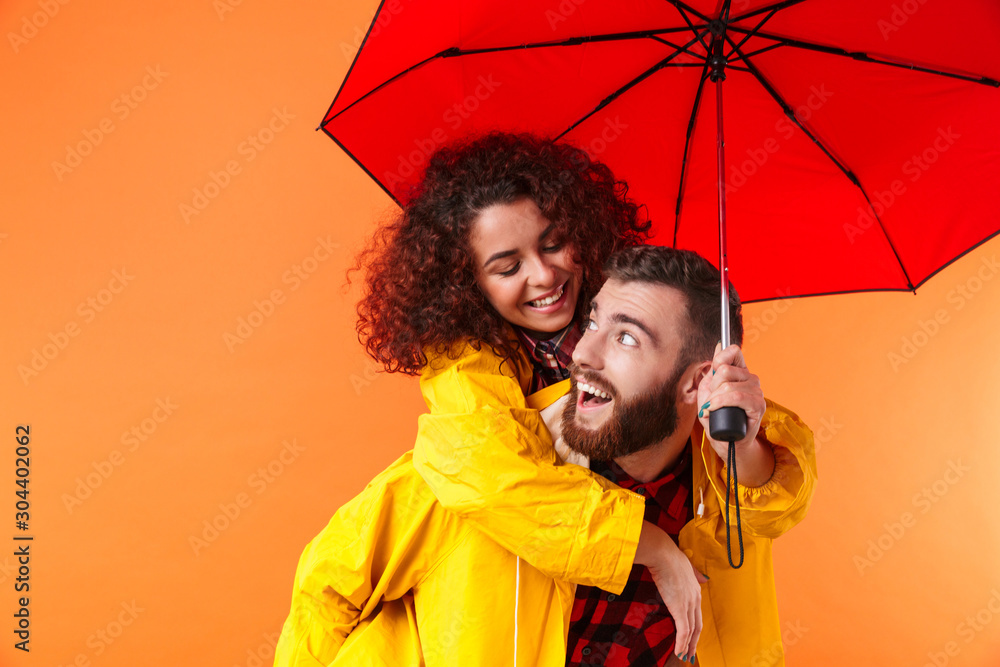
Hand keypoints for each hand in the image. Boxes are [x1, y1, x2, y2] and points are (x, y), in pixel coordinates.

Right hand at [634, 521, 705, 661]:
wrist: (663, 554)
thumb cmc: (670, 556)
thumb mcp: (687, 565)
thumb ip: (695, 574)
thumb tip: (705, 578)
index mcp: (696, 589)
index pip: (698, 614)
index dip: (696, 627)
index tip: (692, 637)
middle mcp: (695, 599)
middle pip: (697, 626)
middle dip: (694, 641)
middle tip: (690, 653)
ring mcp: (688, 604)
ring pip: (690, 630)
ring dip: (687, 645)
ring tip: (683, 656)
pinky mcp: (679, 608)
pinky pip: (682, 630)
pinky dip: (681, 643)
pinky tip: (679, 651)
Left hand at [697, 343, 765, 458]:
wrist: (725, 440)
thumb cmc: (717, 415)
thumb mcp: (708, 390)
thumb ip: (713, 369)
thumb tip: (719, 344)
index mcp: (740, 372)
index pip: (732, 351)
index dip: (719, 360)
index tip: (712, 376)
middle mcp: (750, 378)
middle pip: (725, 370)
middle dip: (711, 387)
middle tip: (711, 401)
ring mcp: (756, 391)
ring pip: (728, 385)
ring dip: (713, 400)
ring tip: (712, 410)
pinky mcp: (758, 405)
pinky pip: (737, 397)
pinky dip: (720, 403)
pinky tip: (713, 410)